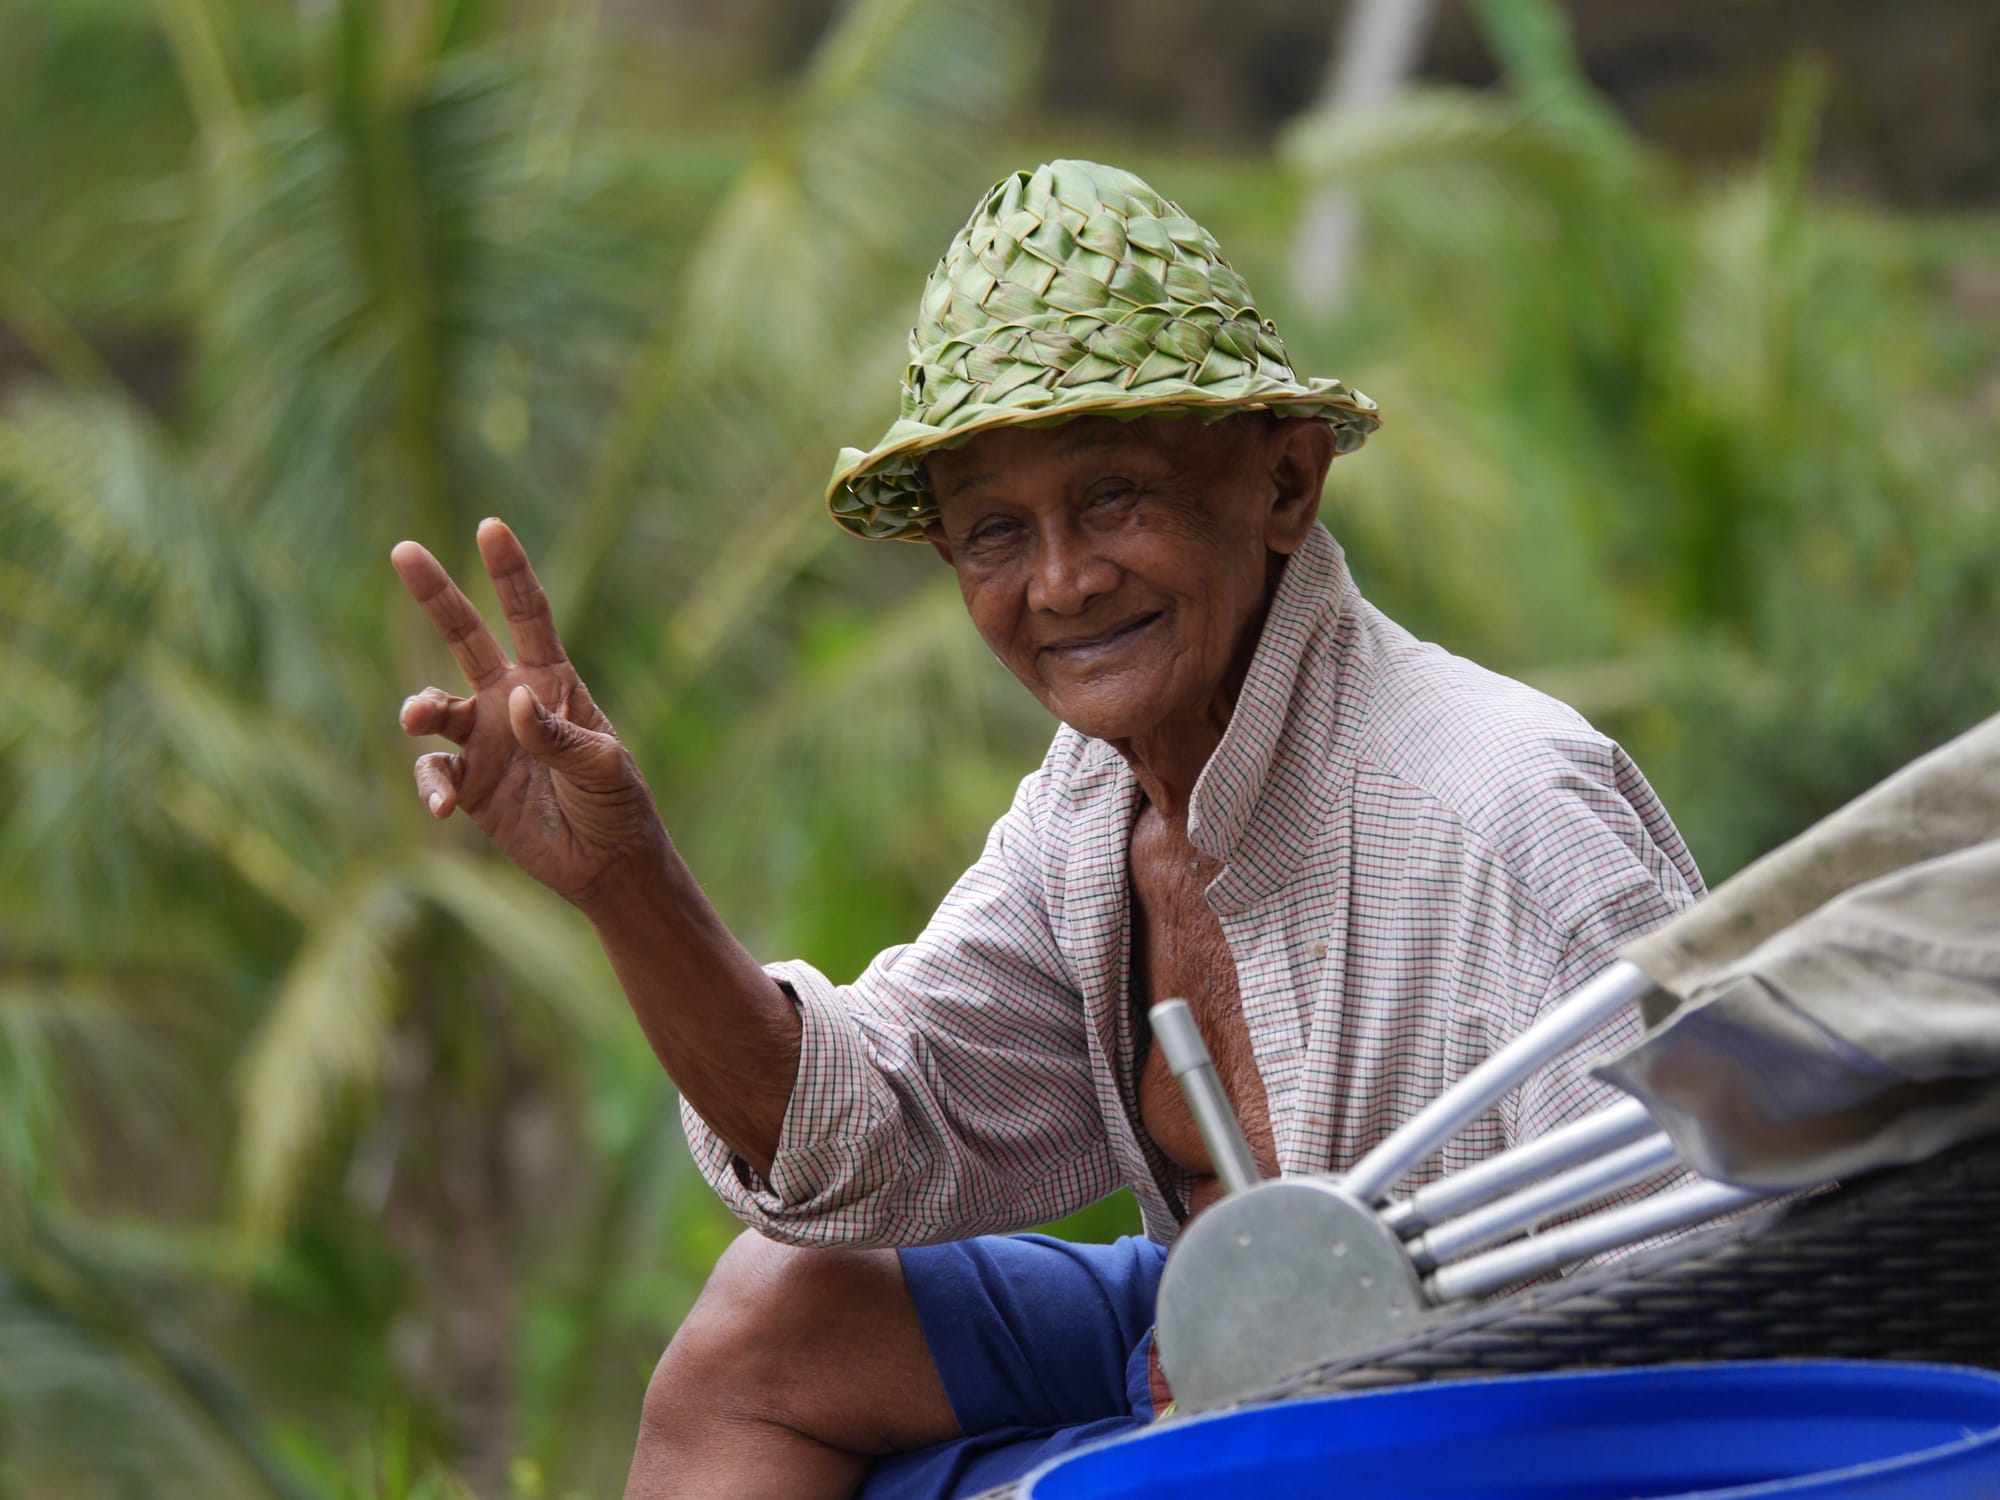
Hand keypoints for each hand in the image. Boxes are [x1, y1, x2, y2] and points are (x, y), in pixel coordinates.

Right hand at [392, 518, 667, 909]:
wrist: (605, 862)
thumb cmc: (615, 803)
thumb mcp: (602, 765)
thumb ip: (558, 734)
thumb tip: (513, 701)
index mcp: (551, 681)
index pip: (528, 615)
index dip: (509, 571)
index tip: (490, 527)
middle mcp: (509, 700)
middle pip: (465, 635)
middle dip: (437, 594)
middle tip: (404, 550)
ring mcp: (484, 740)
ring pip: (433, 706)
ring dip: (420, 706)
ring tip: (417, 718)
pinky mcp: (468, 784)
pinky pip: (434, 773)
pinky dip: (432, 786)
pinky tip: (444, 808)